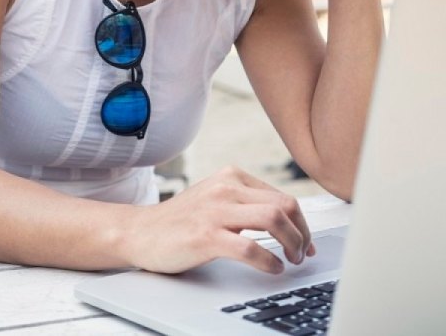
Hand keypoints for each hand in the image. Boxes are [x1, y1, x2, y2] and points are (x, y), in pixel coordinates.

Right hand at [125, 166, 316, 273]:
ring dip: (291, 244)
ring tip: (291, 260)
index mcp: (232, 177)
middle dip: (302, 233)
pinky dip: (269, 261)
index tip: (306, 242)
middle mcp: (226, 188)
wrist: (139, 232)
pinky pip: (250, 248)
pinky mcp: (205, 236)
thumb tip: (287, 223)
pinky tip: (272, 268)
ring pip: (273, 219)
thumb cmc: (180, 221)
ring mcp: (215, 211)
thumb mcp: (216, 200)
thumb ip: (246, 203)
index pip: (283, 196)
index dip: (302, 223)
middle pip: (284, 205)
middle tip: (302, 253)